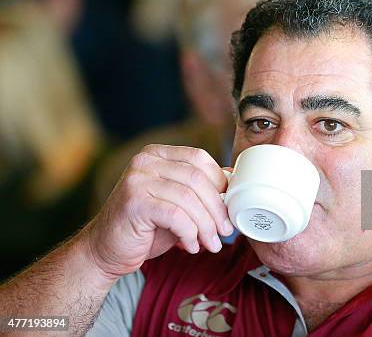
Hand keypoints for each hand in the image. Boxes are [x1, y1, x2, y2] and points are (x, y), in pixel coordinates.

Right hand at [86, 144, 233, 278]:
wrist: (104, 251)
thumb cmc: (146, 227)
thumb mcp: (177, 203)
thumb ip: (199, 189)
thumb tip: (233, 180)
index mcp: (157, 154)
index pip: (199, 158)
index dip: (220, 182)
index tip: (231, 206)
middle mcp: (145, 161)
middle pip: (197, 178)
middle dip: (217, 208)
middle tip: (226, 231)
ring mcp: (137, 180)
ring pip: (189, 198)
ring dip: (206, 225)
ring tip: (212, 244)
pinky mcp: (134, 202)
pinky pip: (175, 216)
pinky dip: (189, 233)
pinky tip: (191, 246)